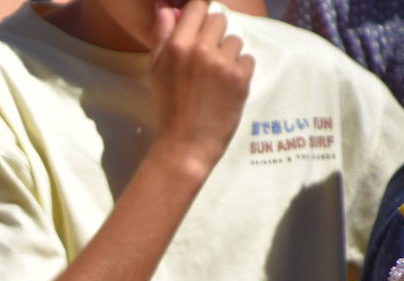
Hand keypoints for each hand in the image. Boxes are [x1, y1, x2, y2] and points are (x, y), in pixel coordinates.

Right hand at [150, 0, 254, 174]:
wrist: (186, 143)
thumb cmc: (168, 106)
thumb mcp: (155, 70)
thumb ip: (162, 36)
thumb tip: (166, 7)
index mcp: (177, 46)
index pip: (198, 6)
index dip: (200, 14)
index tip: (199, 25)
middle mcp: (201, 49)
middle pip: (219, 18)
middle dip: (214, 34)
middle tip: (206, 57)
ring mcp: (223, 63)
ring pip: (235, 40)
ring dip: (228, 54)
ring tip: (215, 77)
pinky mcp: (241, 78)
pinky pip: (247, 59)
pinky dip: (240, 71)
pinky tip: (226, 87)